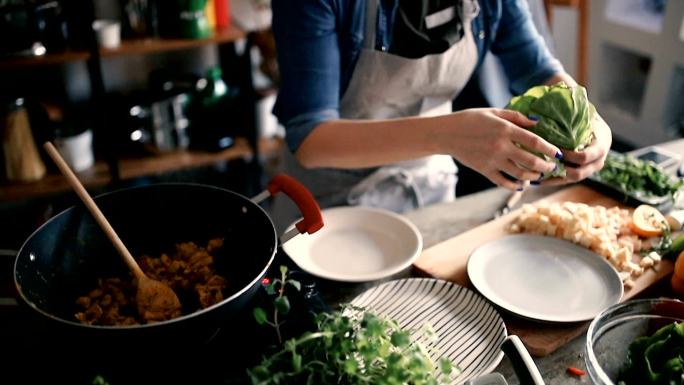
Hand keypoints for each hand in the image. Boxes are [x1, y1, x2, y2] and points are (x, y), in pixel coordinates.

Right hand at [444, 108, 560, 189]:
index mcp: (506, 130)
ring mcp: (492, 160)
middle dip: (546, 166)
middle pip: (531, 161)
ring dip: (532, 177)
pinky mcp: (484, 170)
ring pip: (519, 174)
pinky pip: (503, 182)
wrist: (447, 134)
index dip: (550, 149)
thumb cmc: (470, 119)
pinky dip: (514, 186)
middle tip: (552, 168)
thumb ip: (516, 117)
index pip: (535, 142)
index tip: (559, 153)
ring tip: (538, 176)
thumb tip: (537, 122)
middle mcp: (501, 147)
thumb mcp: (494, 112)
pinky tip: (521, 185)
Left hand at [542, 113, 611, 185]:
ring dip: (553, 178)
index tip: (553, 150)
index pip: (584, 157)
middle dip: (560, 169)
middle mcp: (599, 160)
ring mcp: (590, 170)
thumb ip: (571, 111)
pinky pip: (566, 181)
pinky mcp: (581, 174)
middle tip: (542, 164)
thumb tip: (547, 100)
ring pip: (571, 179)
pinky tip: (536, 180)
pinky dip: (552, 180)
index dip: (568, 156)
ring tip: (535, 175)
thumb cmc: (586, 117)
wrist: (593, 126)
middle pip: (579, 173)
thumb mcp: (583, 113)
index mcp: (601, 145)